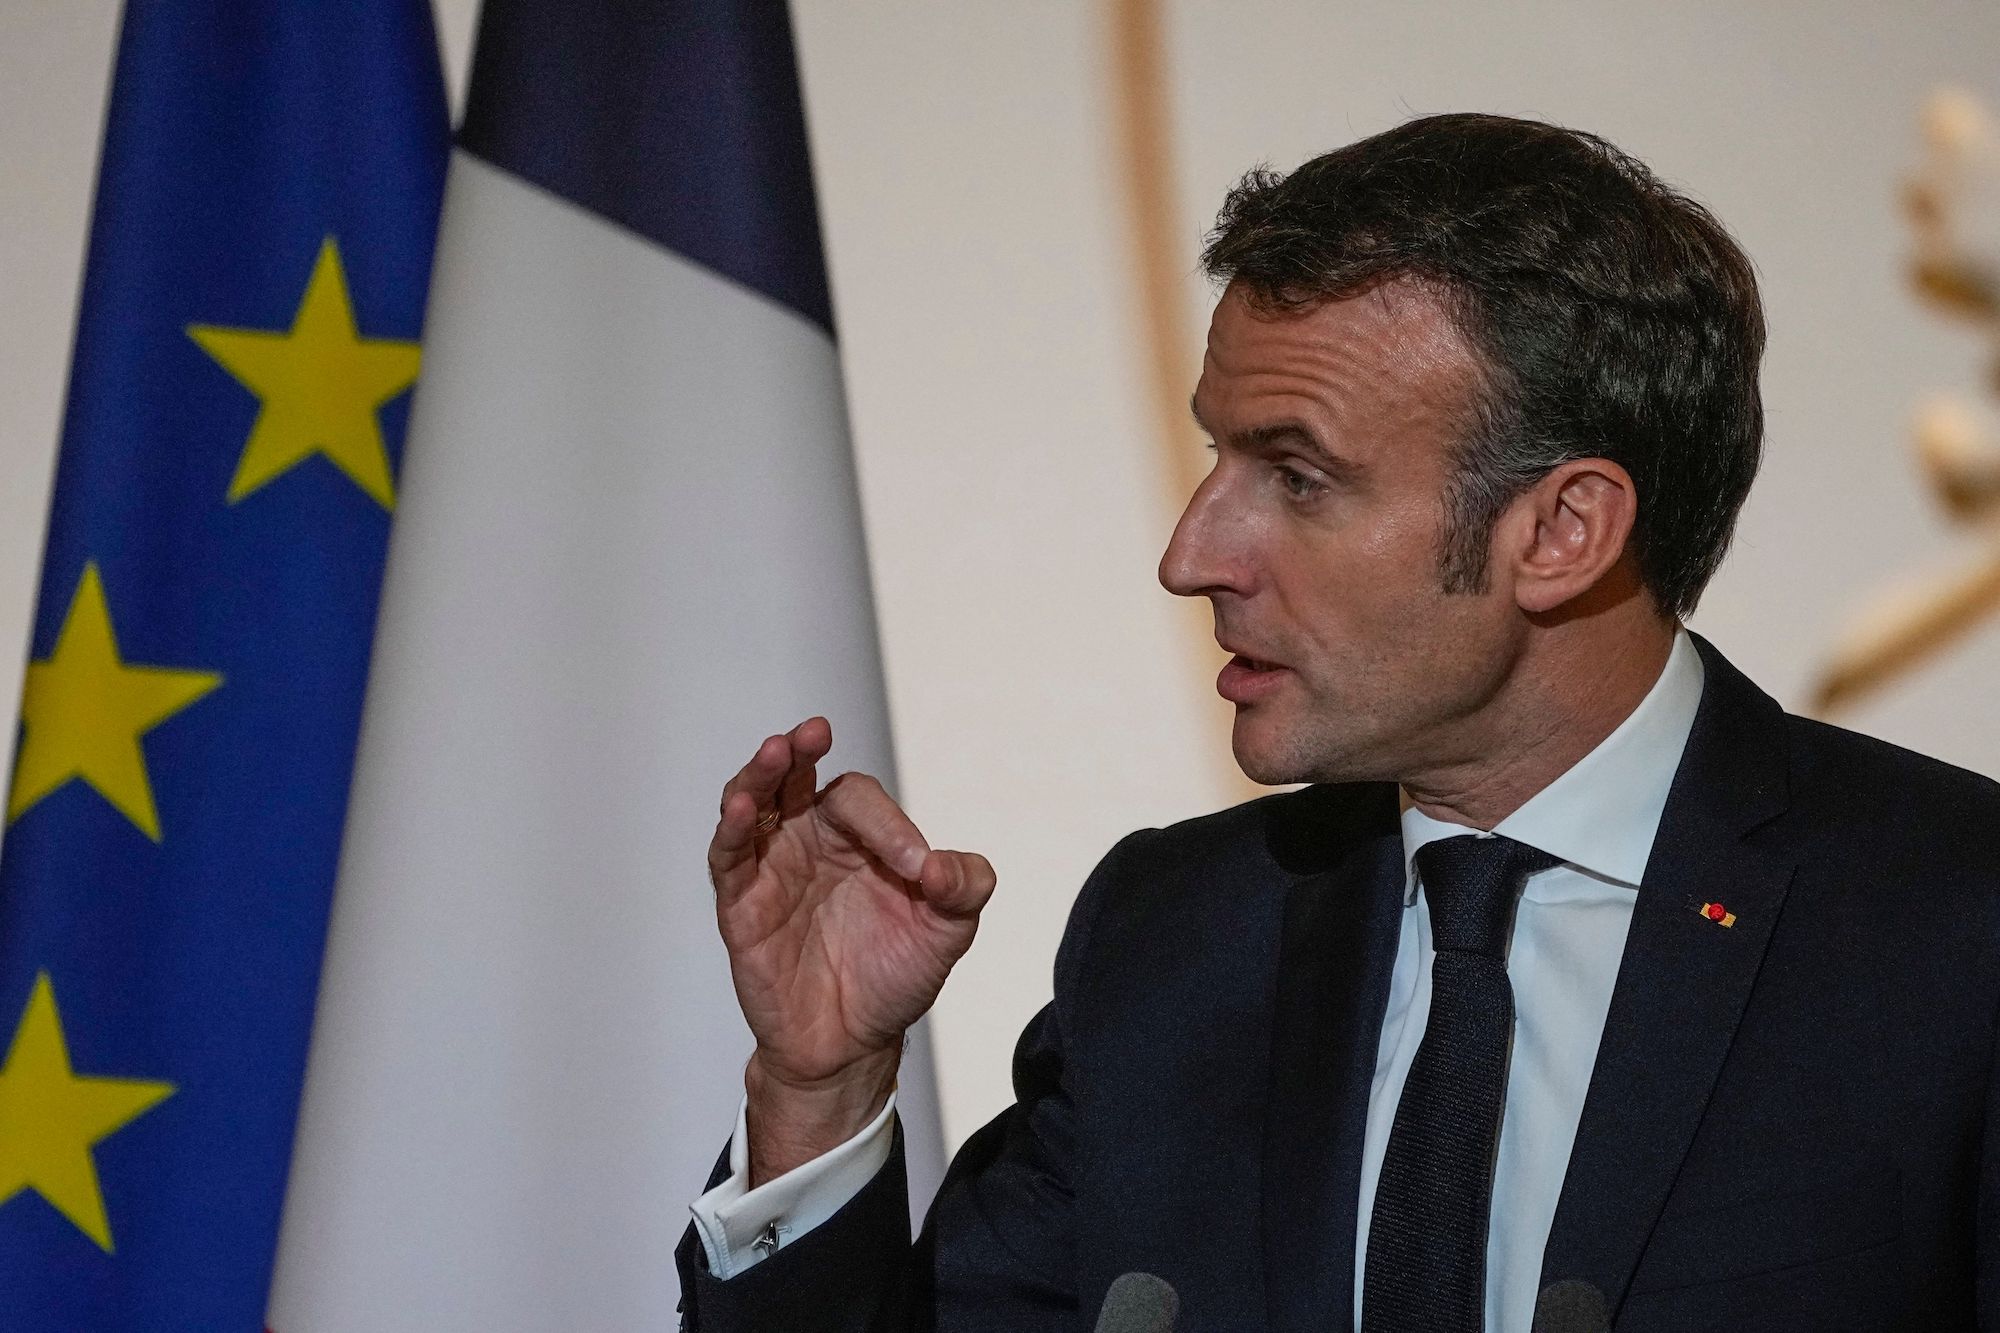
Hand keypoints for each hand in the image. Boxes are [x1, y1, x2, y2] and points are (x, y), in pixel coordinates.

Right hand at [709, 717, 994, 1181]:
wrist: (854, 1044)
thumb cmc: (896, 975)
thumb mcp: (948, 929)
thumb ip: (963, 887)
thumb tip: (943, 865)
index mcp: (857, 836)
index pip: (860, 801)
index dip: (889, 825)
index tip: (919, 871)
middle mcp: (808, 842)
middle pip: (795, 778)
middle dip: (801, 751)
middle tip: (813, 732)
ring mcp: (771, 870)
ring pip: (754, 805)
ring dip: (760, 777)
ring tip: (776, 752)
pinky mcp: (740, 906)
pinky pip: (729, 858)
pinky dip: (733, 829)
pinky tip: (742, 806)